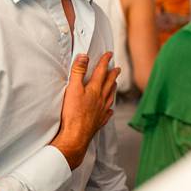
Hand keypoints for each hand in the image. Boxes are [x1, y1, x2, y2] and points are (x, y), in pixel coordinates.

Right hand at [48, 52, 117, 170]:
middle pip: (109, 84)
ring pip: (110, 97)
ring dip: (113, 89)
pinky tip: (110, 109)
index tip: (109, 54)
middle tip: (117, 68)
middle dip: (113, 74)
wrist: (76, 135)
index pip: (101, 72)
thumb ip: (78, 71)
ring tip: (115, 84)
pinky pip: (107, 113)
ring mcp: (101, 111)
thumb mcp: (73, 88)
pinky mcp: (98, 121)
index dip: (105, 62)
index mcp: (94, 90)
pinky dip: (109, 109)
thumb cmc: (73, 113)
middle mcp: (100, 99)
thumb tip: (84, 56)